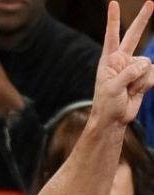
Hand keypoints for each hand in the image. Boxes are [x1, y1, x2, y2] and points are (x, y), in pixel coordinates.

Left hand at [92, 0, 153, 126]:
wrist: (113, 120)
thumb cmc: (106, 104)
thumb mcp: (113, 87)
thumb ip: (128, 72)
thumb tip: (145, 65)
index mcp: (109, 60)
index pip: (112, 36)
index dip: (113, 20)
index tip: (113, 3)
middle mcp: (122, 60)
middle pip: (134, 35)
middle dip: (143, 19)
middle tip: (151, 2)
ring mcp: (134, 68)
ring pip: (146, 64)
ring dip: (139, 80)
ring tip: (128, 91)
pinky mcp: (143, 78)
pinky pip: (152, 74)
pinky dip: (146, 84)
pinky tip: (136, 92)